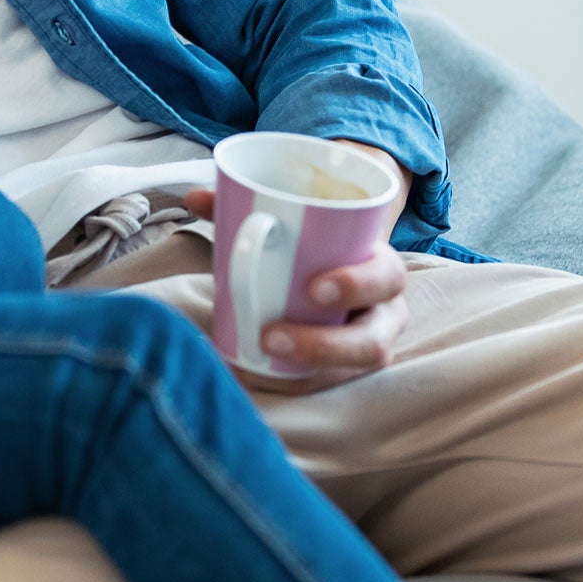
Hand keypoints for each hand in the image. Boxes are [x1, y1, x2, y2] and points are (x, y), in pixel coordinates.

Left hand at [187, 188, 410, 394]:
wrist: (334, 271)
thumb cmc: (317, 247)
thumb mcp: (295, 225)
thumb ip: (244, 207)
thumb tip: (196, 197)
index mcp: (380, 268)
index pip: (386, 276)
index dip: (358, 284)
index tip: (313, 288)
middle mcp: (383, 312)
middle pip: (373, 339)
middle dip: (325, 344)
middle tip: (270, 336)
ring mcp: (369, 344)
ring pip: (350, 370)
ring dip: (304, 368)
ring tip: (258, 357)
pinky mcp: (346, 367)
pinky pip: (325, 383)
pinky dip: (289, 382)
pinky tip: (251, 376)